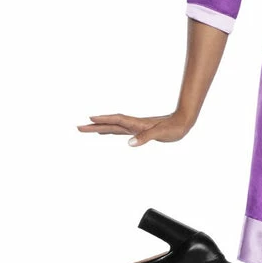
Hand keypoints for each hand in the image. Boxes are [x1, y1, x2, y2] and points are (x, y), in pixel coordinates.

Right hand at [76, 109, 191, 145]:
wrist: (183, 122)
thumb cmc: (173, 128)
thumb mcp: (160, 134)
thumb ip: (145, 138)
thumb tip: (129, 143)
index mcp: (137, 124)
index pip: (117, 121)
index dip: (104, 120)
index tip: (90, 119)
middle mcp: (133, 125)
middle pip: (110, 125)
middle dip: (94, 126)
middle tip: (78, 128)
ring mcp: (135, 127)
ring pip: (114, 127)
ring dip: (101, 128)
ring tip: (88, 129)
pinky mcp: (139, 131)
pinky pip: (121, 131)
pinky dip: (112, 131)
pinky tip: (108, 133)